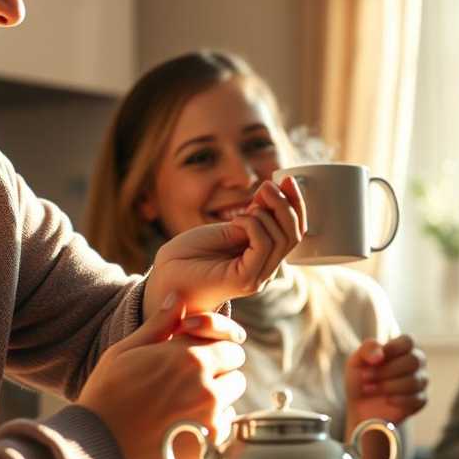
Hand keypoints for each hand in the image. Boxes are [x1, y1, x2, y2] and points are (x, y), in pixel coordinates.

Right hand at [77, 295, 247, 458]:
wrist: (96, 452)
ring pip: (231, 397)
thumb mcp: (125, 352)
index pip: (228, 342)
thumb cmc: (105, 398)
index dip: (214, 346)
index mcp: (188, 357)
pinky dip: (212, 423)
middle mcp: (206, 386)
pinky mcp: (210, 445)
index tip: (199, 355)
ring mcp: (211, 418)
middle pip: (235, 369)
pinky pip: (225, 426)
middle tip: (192, 379)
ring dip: (218, 396)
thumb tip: (178, 297)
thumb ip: (159, 325)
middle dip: (219, 369)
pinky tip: (186, 425)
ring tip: (185, 404)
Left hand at [145, 177, 306, 314]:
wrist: (163, 280)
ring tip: (244, 207)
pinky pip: (263, 245)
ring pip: (283, 238)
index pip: (294, 232)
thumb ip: (251, 219)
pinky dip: (253, 224)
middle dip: (285, 204)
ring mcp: (257, 277)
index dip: (296, 204)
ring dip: (266, 212)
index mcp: (262, 258)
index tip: (286, 178)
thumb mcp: (225, 229)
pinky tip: (235, 221)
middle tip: (266, 186)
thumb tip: (271, 193)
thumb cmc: (188, 257)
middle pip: (295, 234)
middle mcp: (265, 270)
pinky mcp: (245, 280)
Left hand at [344, 335, 427, 433]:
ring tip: (369, 389)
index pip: (408, 341)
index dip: (392, 349)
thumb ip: (367, 349)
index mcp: (403, 347)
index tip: (374, 360)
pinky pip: (416, 399)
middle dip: (386, 371)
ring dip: (388, 386)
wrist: (360, 407)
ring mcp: (420, 381)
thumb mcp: (357, 360)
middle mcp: (416, 362)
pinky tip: (386, 400)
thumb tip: (380, 354)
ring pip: (414, 381)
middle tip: (365, 377)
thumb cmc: (361, 379)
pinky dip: (398, 400)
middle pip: (412, 361)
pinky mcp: (421, 400)